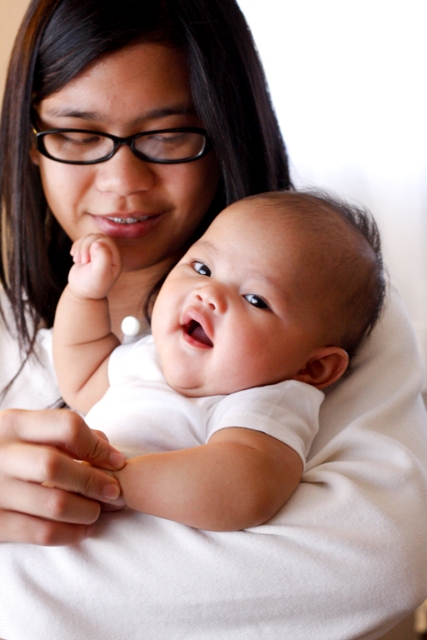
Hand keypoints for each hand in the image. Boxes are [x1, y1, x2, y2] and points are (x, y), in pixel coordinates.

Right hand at [0, 408, 124, 544]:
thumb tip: (109, 453)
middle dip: (94, 481)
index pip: (66, 426)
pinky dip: (70, 534)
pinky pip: (41, 533)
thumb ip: (65, 435)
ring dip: (86, 511)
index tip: (117, 462)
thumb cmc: (10, 453)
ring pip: (53, 504)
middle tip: (114, 491)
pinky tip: (82, 530)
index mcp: (13, 424)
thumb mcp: (27, 431)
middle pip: (57, 466)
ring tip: (97, 511)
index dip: (98, 446)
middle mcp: (0, 454)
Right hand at [69, 234, 120, 298]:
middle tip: (82, 261)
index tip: (87, 261)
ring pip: (89, 237)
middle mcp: (109, 253)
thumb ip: (103, 257)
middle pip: (96, 237)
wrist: (83, 293)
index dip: (93, 246)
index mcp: (115, 258)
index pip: (105, 240)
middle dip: (85, 246)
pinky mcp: (89, 252)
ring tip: (78, 260)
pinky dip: (76, 247)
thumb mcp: (100, 273)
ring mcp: (99, 252)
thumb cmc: (93, 285)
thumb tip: (98, 242)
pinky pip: (82, 240)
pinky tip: (75, 258)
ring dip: (80, 247)